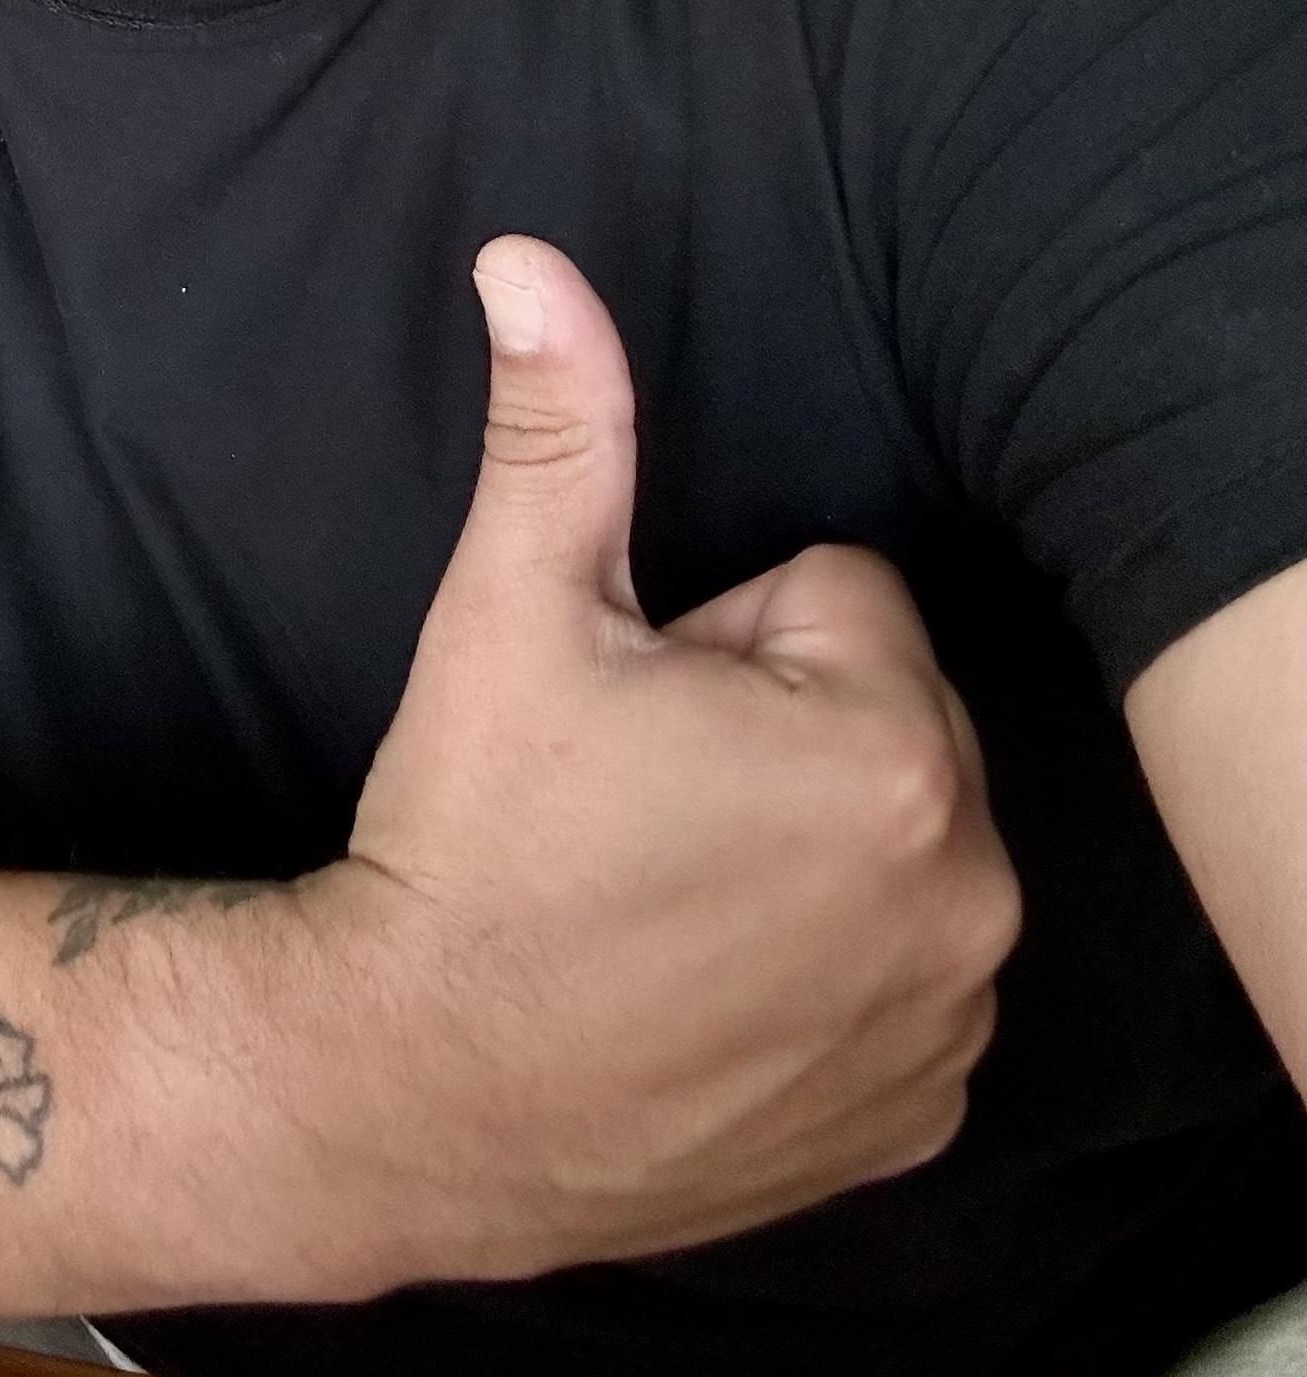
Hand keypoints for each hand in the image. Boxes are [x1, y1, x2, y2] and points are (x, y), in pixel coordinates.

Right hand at [290, 236, 1020, 1291]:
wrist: (410, 1094)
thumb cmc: (469, 842)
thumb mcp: (507, 613)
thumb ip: (559, 429)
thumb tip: (528, 261)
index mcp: (885, 746)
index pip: (832, 592)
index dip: (709, 634)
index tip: (625, 716)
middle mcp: (967, 893)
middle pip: (879, 712)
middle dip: (772, 729)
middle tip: (633, 799)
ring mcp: (949, 1022)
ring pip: (894, 840)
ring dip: (804, 844)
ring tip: (658, 890)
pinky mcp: (916, 1115)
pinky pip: (902, 975)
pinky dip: (825, 972)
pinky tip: (701, 985)